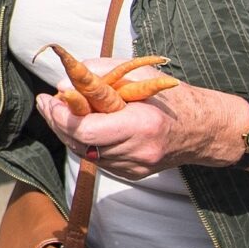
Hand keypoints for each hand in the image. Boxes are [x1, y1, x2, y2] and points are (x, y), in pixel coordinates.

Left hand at [34, 72, 237, 179]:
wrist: (203, 129)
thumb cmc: (170, 96)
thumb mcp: (139, 73)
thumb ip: (100, 73)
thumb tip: (64, 85)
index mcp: (141, 125)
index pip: (87, 131)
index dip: (62, 117)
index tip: (50, 99)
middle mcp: (137, 152)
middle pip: (79, 143)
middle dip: (58, 122)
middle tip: (46, 102)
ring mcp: (134, 167)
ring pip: (84, 152)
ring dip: (69, 131)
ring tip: (62, 109)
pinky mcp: (131, 174)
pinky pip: (96, 158)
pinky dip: (85, 141)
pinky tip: (84, 124)